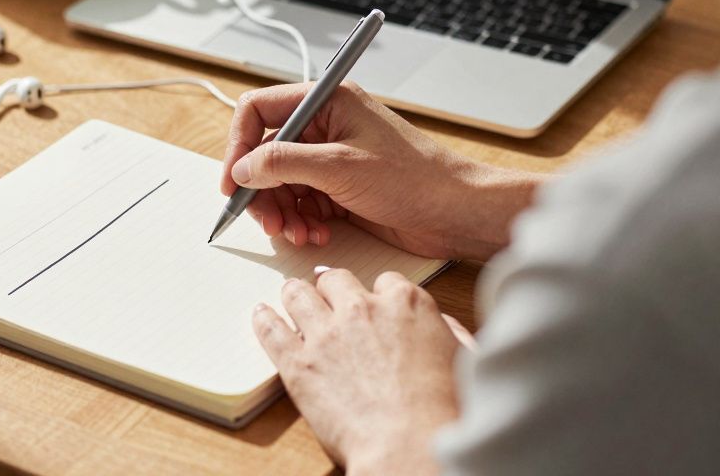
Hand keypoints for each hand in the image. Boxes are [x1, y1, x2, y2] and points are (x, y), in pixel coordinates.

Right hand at [221, 82, 538, 260]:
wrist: (456, 213)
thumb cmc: (415, 179)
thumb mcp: (340, 167)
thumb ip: (284, 163)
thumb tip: (243, 168)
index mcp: (326, 101)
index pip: (259, 110)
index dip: (239, 145)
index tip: (233, 181)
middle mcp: (325, 125)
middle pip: (265, 152)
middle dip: (261, 189)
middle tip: (266, 220)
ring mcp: (331, 157)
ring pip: (280, 182)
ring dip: (281, 211)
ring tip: (296, 233)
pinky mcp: (338, 186)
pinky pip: (300, 201)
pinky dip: (300, 221)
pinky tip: (315, 235)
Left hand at [253, 269, 465, 473]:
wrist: (411, 446)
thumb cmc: (445, 413)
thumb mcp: (465, 361)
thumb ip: (449, 333)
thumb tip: (442, 325)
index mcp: (406, 304)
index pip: (385, 281)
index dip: (377, 293)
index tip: (372, 301)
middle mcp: (362, 309)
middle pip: (335, 280)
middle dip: (331, 286)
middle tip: (326, 293)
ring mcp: (325, 333)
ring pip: (298, 294)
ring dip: (295, 294)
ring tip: (290, 296)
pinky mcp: (298, 363)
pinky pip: (270, 329)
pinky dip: (264, 319)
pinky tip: (262, 314)